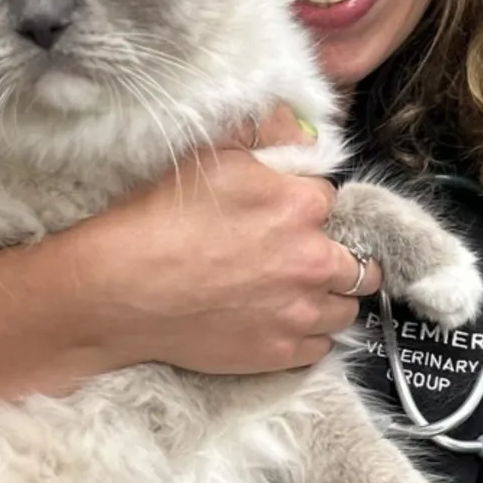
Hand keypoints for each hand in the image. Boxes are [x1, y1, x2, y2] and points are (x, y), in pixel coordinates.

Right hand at [67, 104, 382, 374]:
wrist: (123, 288)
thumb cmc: (161, 219)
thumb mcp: (213, 155)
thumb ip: (267, 136)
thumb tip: (301, 130)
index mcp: (300, 206)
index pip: (334, 201)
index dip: (311, 207)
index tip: (293, 215)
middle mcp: (312, 260)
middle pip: (359, 263)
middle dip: (342, 258)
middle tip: (312, 258)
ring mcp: (299, 312)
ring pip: (348, 309)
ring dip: (332, 299)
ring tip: (302, 293)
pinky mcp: (281, 352)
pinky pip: (322, 346)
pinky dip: (311, 335)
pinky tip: (285, 322)